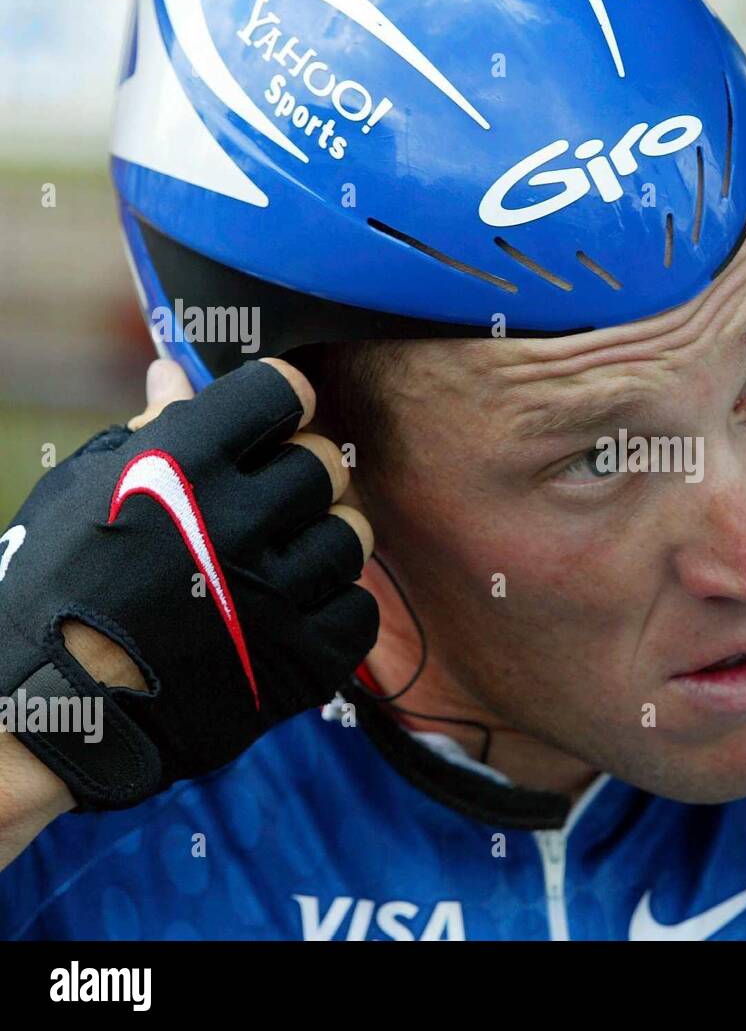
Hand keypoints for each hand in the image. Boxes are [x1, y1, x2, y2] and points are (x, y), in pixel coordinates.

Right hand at [0, 358, 378, 809]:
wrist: (42, 716)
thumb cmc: (52, 591)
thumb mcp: (83, 493)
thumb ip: (148, 430)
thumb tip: (176, 372)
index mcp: (182, 466)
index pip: (283, 393)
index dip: (283, 403)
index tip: (273, 424)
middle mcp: (236, 523)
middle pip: (327, 464)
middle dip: (302, 477)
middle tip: (267, 508)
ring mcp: (274, 596)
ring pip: (353, 536)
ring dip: (321, 544)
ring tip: (275, 565)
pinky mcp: (301, 663)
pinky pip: (360, 610)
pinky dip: (334, 611)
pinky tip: (291, 615)